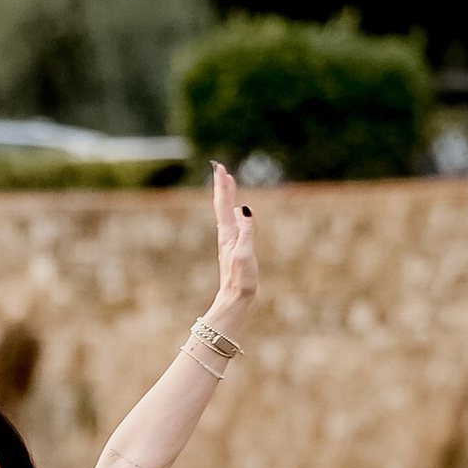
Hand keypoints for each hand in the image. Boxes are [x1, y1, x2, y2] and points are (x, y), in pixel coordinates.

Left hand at [210, 161, 259, 322]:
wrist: (236, 299)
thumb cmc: (242, 280)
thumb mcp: (245, 254)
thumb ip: (247, 231)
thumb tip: (245, 208)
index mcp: (228, 234)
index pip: (224, 205)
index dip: (223, 186)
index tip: (220, 168)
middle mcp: (227, 235)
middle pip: (223, 205)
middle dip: (222, 186)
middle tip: (220, 168)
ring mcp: (230, 241)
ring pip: (226, 212)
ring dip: (227, 195)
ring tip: (227, 181)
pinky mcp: (235, 247)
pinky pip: (233, 222)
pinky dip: (234, 210)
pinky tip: (236, 210)